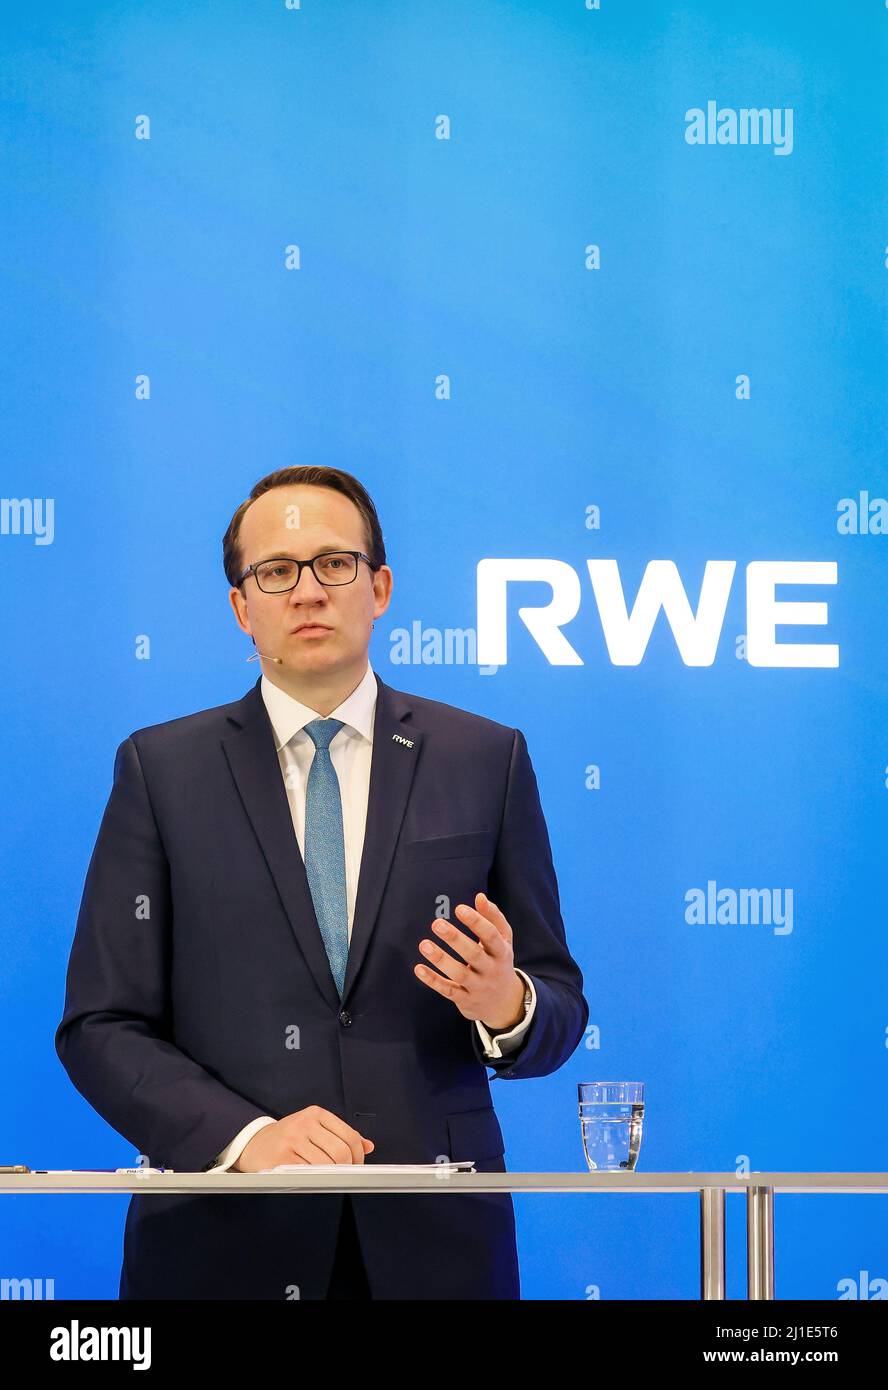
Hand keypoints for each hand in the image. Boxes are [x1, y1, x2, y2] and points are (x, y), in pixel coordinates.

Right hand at [233, 1106, 373, 1171]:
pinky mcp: (281, 1159)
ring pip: (326, 1166)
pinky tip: (315, 1182)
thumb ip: (341, 1135)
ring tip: (331, 1180)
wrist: (253, 1143)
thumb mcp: (314, 1128)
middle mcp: (304, 1124)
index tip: (357, 1166)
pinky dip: (316, 1181)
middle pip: (340, 1152)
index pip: (349, 1136)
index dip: (358, 1156)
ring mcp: (292, 1141)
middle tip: (346, 1177)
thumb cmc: (288, 1137)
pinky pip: (308, 1174)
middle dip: (348, 1169)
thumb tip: (368, 1146)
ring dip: (333, 1178)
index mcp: (316, 1114)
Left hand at [414, 891, 526, 1031]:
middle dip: (455, 939)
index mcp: (502, 952)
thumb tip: (480, 897)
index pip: (491, 936)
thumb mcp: (503, 940)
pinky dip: (433, 981)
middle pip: (474, 954)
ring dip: (441, 959)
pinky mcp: (465, 1000)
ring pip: (460, 974)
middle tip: (436, 923)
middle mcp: (492, 970)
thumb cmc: (499, 961)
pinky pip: (448, 990)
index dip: (477, 922)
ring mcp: (478, 987)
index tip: (459, 909)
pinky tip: (418, 968)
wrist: (504, 1003)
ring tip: (423, 944)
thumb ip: (493, 917)